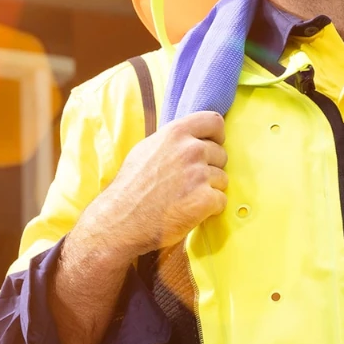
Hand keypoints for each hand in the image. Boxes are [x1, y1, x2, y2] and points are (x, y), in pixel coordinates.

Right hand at [76, 111, 228, 263]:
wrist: (120, 221)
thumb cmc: (131, 187)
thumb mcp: (147, 149)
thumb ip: (173, 140)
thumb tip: (192, 137)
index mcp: (176, 133)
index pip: (215, 122)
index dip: (217, 136)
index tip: (211, 146)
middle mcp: (191, 150)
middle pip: (221, 154)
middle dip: (211, 168)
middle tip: (189, 182)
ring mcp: (199, 175)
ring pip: (223, 179)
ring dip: (210, 190)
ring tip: (186, 198)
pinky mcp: (205, 200)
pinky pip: (221, 200)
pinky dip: (210, 209)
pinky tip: (190, 211)